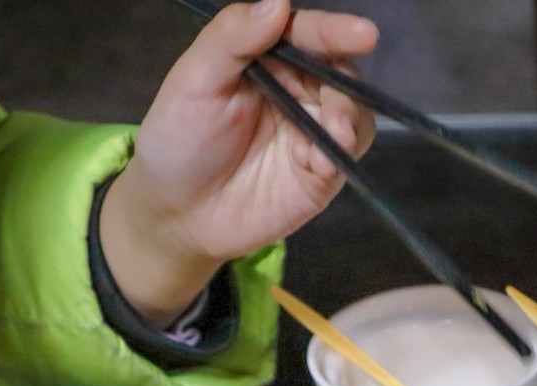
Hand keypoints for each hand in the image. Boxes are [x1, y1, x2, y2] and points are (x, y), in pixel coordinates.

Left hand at [99, 0, 377, 325]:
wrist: (174, 213)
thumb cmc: (178, 139)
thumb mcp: (194, 81)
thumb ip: (232, 39)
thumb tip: (279, 1)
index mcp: (268, 58)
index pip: (308, 35)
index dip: (334, 31)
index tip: (361, 32)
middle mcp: (296, 90)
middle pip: (340, 74)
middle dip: (346, 86)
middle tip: (338, 105)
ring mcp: (310, 134)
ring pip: (354, 115)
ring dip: (351, 120)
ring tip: (337, 132)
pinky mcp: (317, 177)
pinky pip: (344, 160)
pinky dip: (340, 157)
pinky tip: (322, 163)